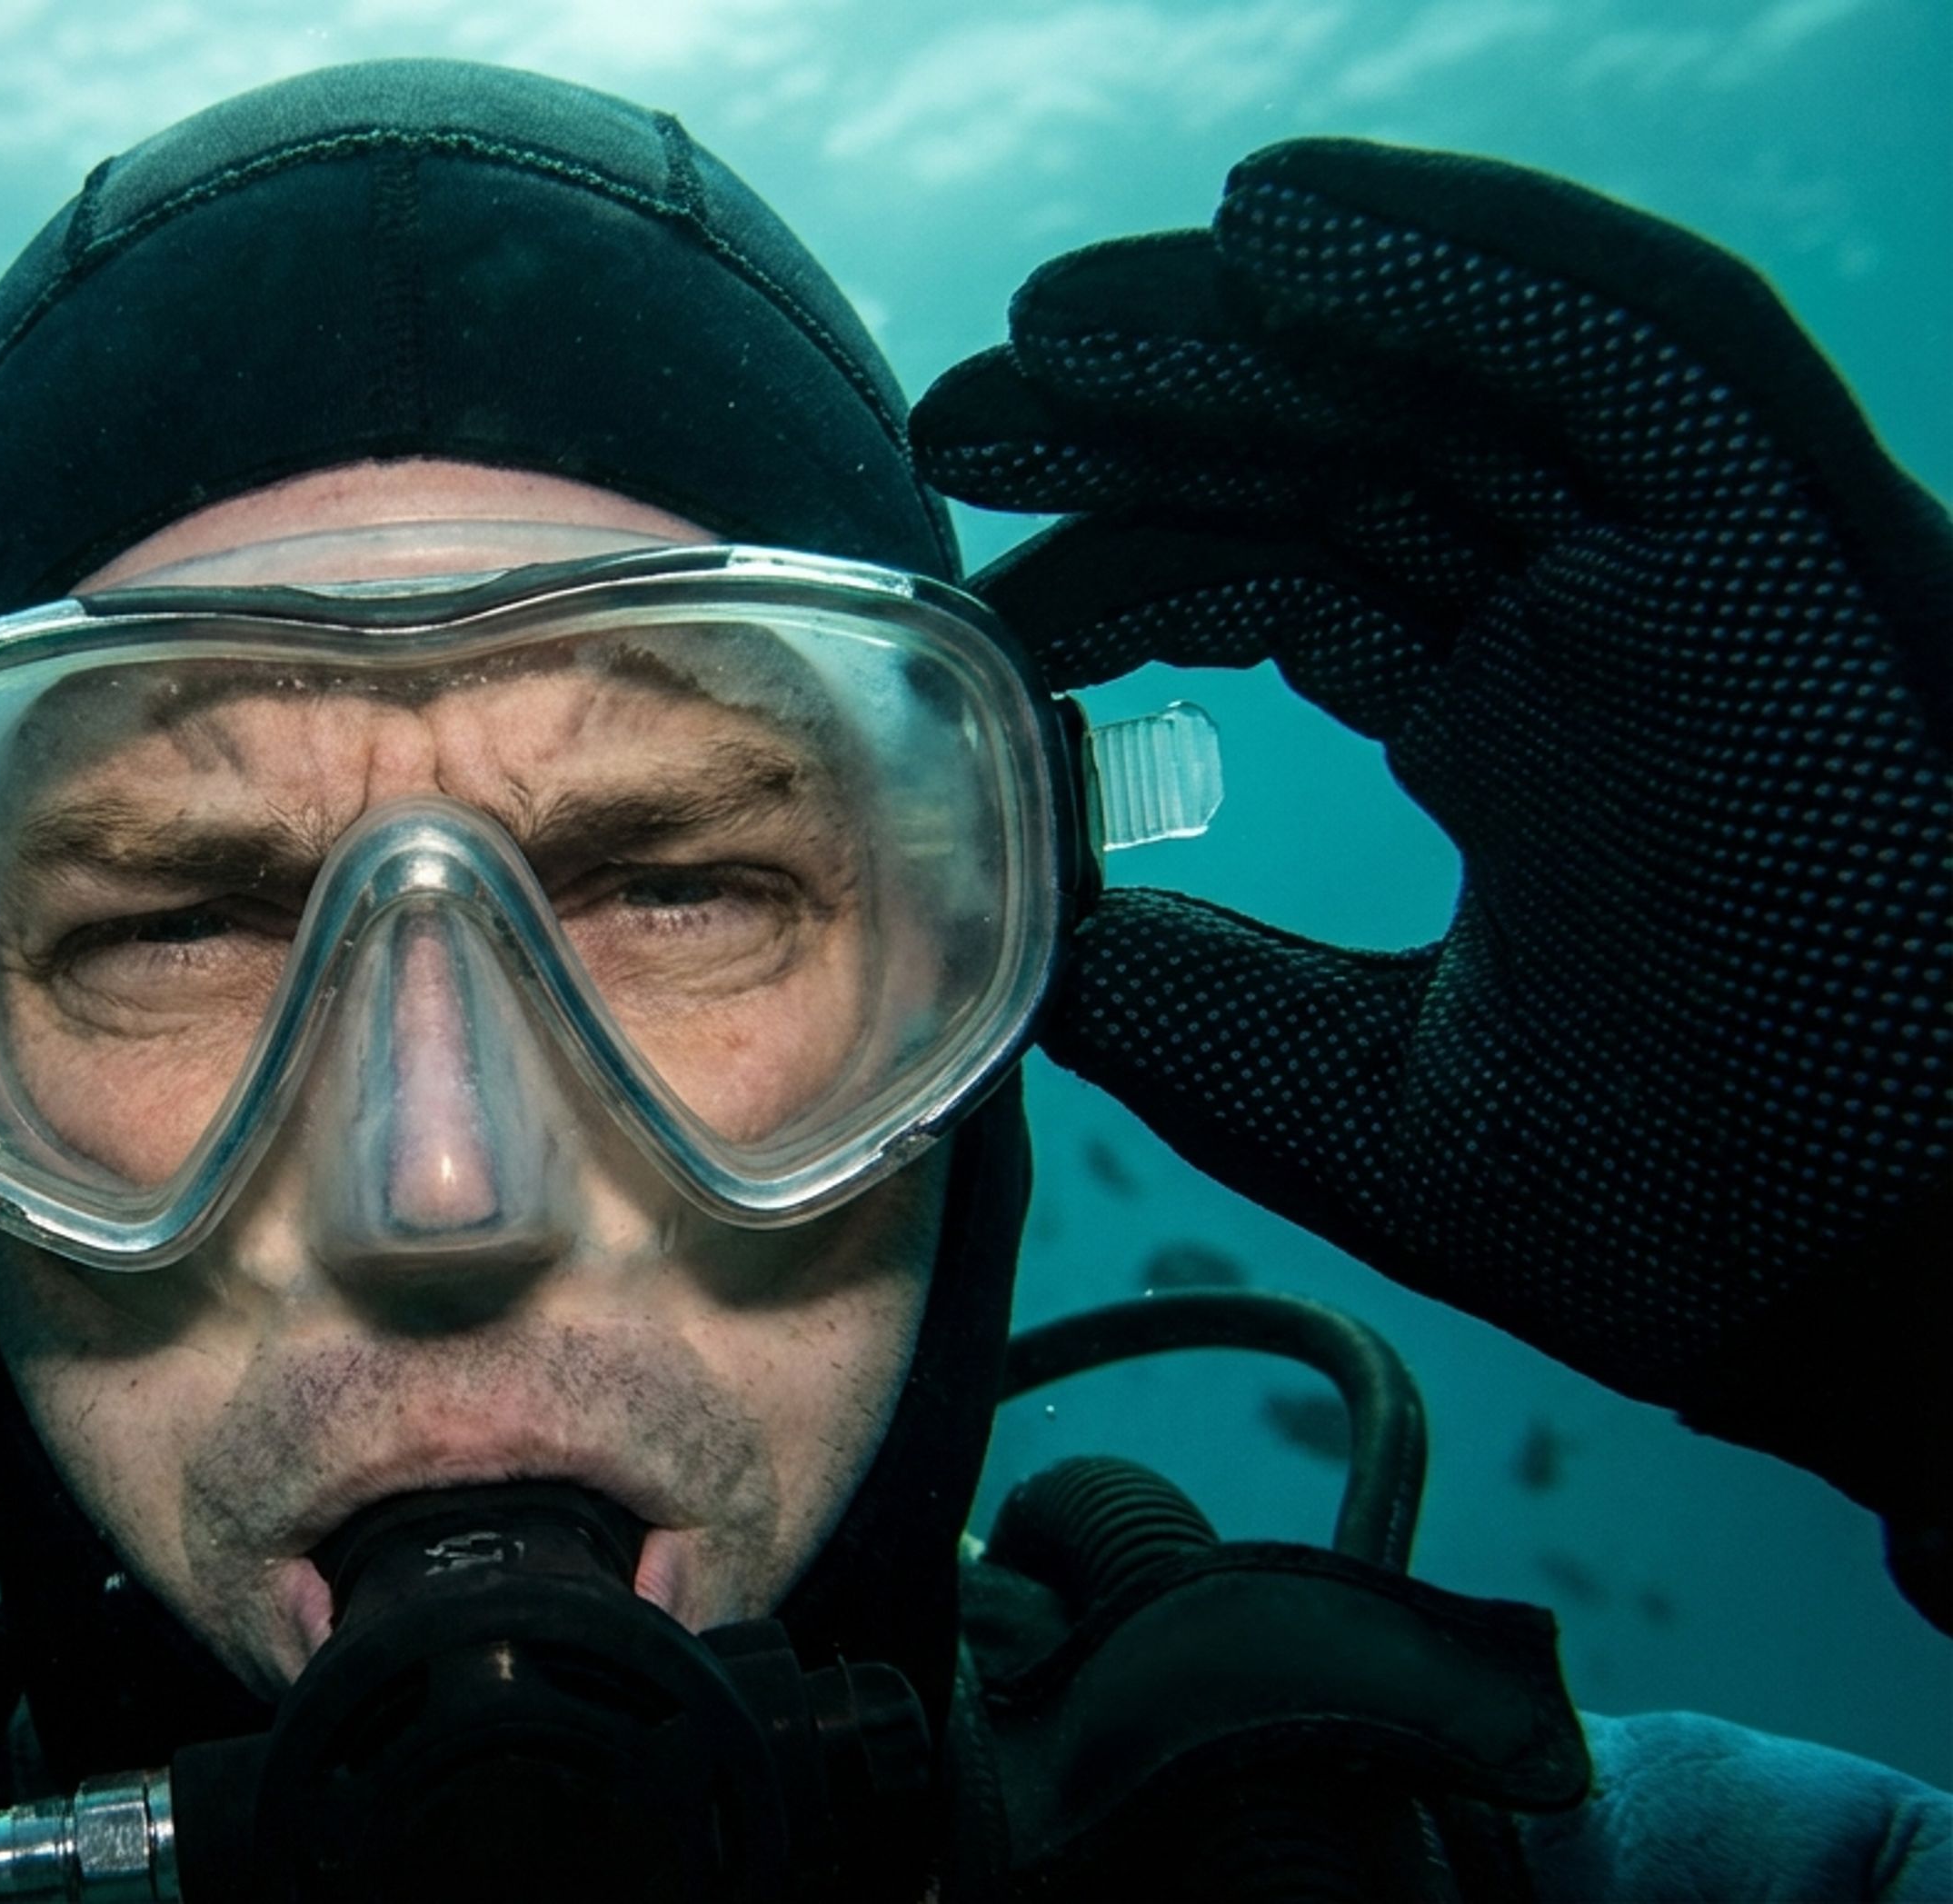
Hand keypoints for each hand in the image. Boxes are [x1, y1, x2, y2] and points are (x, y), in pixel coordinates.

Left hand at [911, 139, 1952, 1619]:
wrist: (1842, 1289)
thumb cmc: (1637, 1211)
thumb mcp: (1313, 1079)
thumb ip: (1159, 982)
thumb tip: (997, 892)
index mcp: (1507, 726)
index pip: (1283, 572)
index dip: (1118, 550)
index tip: (966, 559)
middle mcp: (1591, 625)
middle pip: (1342, 455)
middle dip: (1143, 415)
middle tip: (957, 415)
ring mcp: (1688, 577)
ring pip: (1461, 379)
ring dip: (1255, 327)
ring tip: (1056, 319)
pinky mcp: (1786, 554)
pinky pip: (1628, 362)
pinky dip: (1462, 281)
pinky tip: (1276, 245)